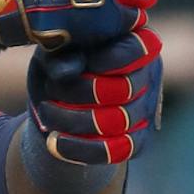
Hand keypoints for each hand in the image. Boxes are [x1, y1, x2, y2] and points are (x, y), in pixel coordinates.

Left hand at [26, 27, 164, 168]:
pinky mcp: (137, 141)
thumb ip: (60, 55)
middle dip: (81, 91)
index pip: (139, 49)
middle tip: (52, 87)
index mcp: (134, 43)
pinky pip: (117, 151)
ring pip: (117, 121)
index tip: (84, 62)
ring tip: (46, 112)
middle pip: (125, 89)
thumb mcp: (52, 54)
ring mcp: (144, 110)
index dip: (110, 58)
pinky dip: (81, 148)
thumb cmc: (58, 66)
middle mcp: (146, 76)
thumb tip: (68, 71)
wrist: (55, 104)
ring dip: (74, 119)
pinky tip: (55, 142)